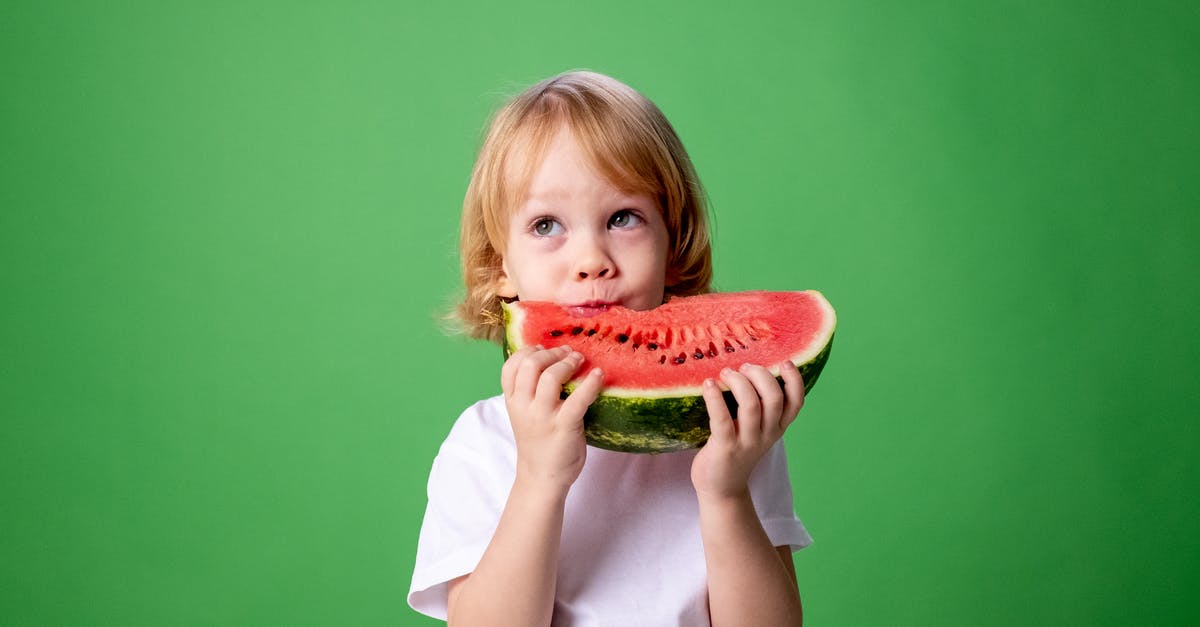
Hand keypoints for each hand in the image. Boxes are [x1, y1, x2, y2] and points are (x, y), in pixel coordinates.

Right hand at [501, 345, 604, 492]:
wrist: (542, 477)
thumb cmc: (538, 442)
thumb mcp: (524, 414)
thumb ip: (529, 391)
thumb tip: (550, 361)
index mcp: (512, 401)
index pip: (510, 366)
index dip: (527, 351)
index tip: (543, 348)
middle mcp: (524, 406)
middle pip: (529, 365)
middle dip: (551, 353)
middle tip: (568, 353)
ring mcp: (543, 416)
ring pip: (550, 377)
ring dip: (567, 363)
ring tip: (580, 360)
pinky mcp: (564, 426)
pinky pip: (578, 398)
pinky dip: (591, 383)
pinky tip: (598, 375)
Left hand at [691, 362, 804, 498]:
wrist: (722, 488)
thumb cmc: (736, 450)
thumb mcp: (756, 430)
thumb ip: (759, 407)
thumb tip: (747, 369)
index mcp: (777, 427)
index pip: (796, 402)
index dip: (794, 380)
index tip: (785, 362)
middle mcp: (767, 434)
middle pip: (774, 398)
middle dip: (760, 375)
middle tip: (743, 367)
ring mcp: (747, 442)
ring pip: (751, 405)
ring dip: (738, 382)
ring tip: (725, 373)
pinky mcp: (725, 448)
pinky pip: (722, 419)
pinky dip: (715, 398)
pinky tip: (708, 384)